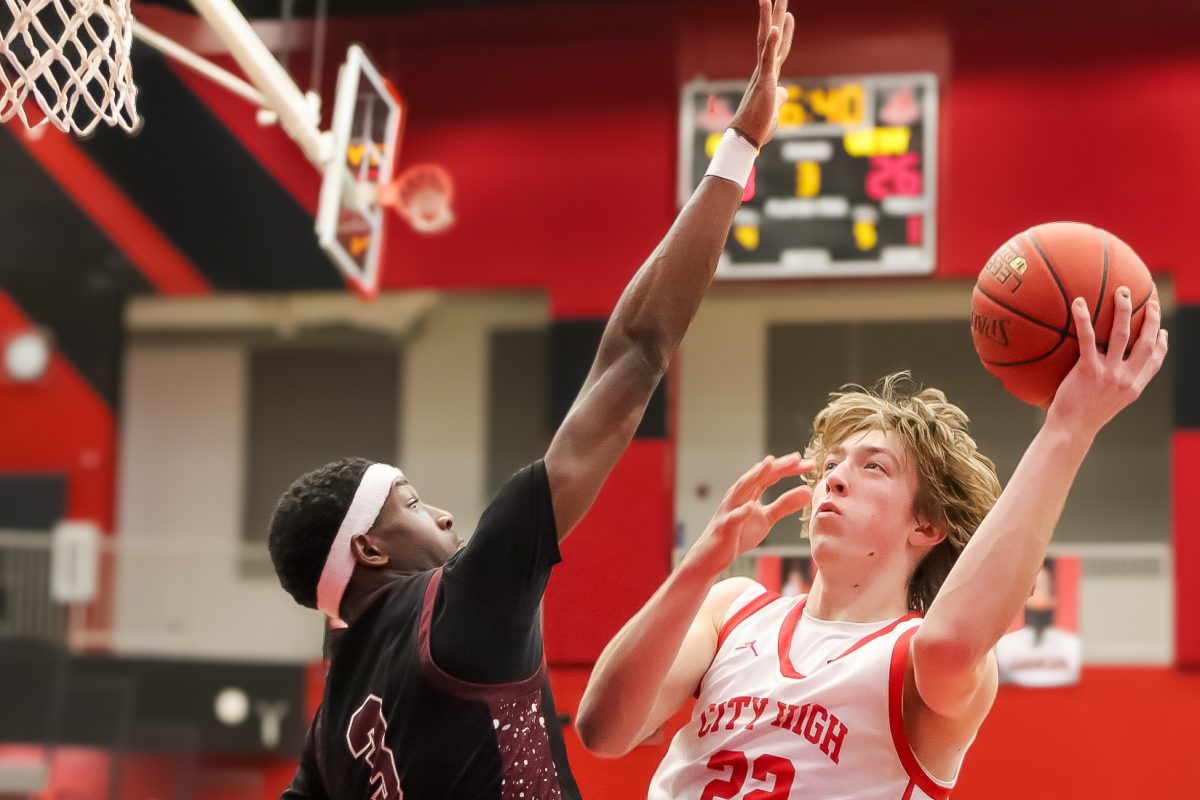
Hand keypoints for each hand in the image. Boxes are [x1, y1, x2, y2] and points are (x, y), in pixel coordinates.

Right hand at [688, 453, 813, 572]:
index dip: (789, 469)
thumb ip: (785, 505)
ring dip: (755, 475)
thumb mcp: (767, 519)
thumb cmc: (739, 534)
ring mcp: (730, 509)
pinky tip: (751, 506)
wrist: (712, 556)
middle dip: (776, 466)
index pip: (770, 476)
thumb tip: (808, 491)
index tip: (810, 464)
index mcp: (749, 492)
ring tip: (769, 464)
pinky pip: (733, 518)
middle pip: (758, 476)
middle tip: (796, 458)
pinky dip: (741, 511)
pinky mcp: (725, 527)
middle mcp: (738, 495)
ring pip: (742, 489)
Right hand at [729, 0, 795, 148]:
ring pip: (765, 41)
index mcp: (768, 75)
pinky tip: (774, 27)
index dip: (784, 30)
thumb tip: (784, 92)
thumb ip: (780, 97)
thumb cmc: (758, 127)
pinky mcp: (763, 83)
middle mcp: (764, 70)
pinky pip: (768, 60)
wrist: (746, 139)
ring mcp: (762, 75)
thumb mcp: (774, 108)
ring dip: (768, 19)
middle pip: (771, 36)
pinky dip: (771, 44)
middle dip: (775, 14)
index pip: (778, 48)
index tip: (788, 13)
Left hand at [1047, 285, 1167, 435]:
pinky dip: (1084, 317)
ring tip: (1121, 291)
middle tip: (1149, 301)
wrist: (1070, 430)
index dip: (1162, 344)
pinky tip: (1079, 302)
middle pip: (1146, 342)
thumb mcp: (1107, 403)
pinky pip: (1088, 337)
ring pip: (1123, 334)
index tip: (1163, 330)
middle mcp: (1127, 378)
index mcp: (1134, 387)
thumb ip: (1114, 386)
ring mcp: (1109, 373)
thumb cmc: (1083, 417)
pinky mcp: (1088, 369)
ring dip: (1124, 309)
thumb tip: (1109, 371)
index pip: (1155, 361)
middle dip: (1152, 319)